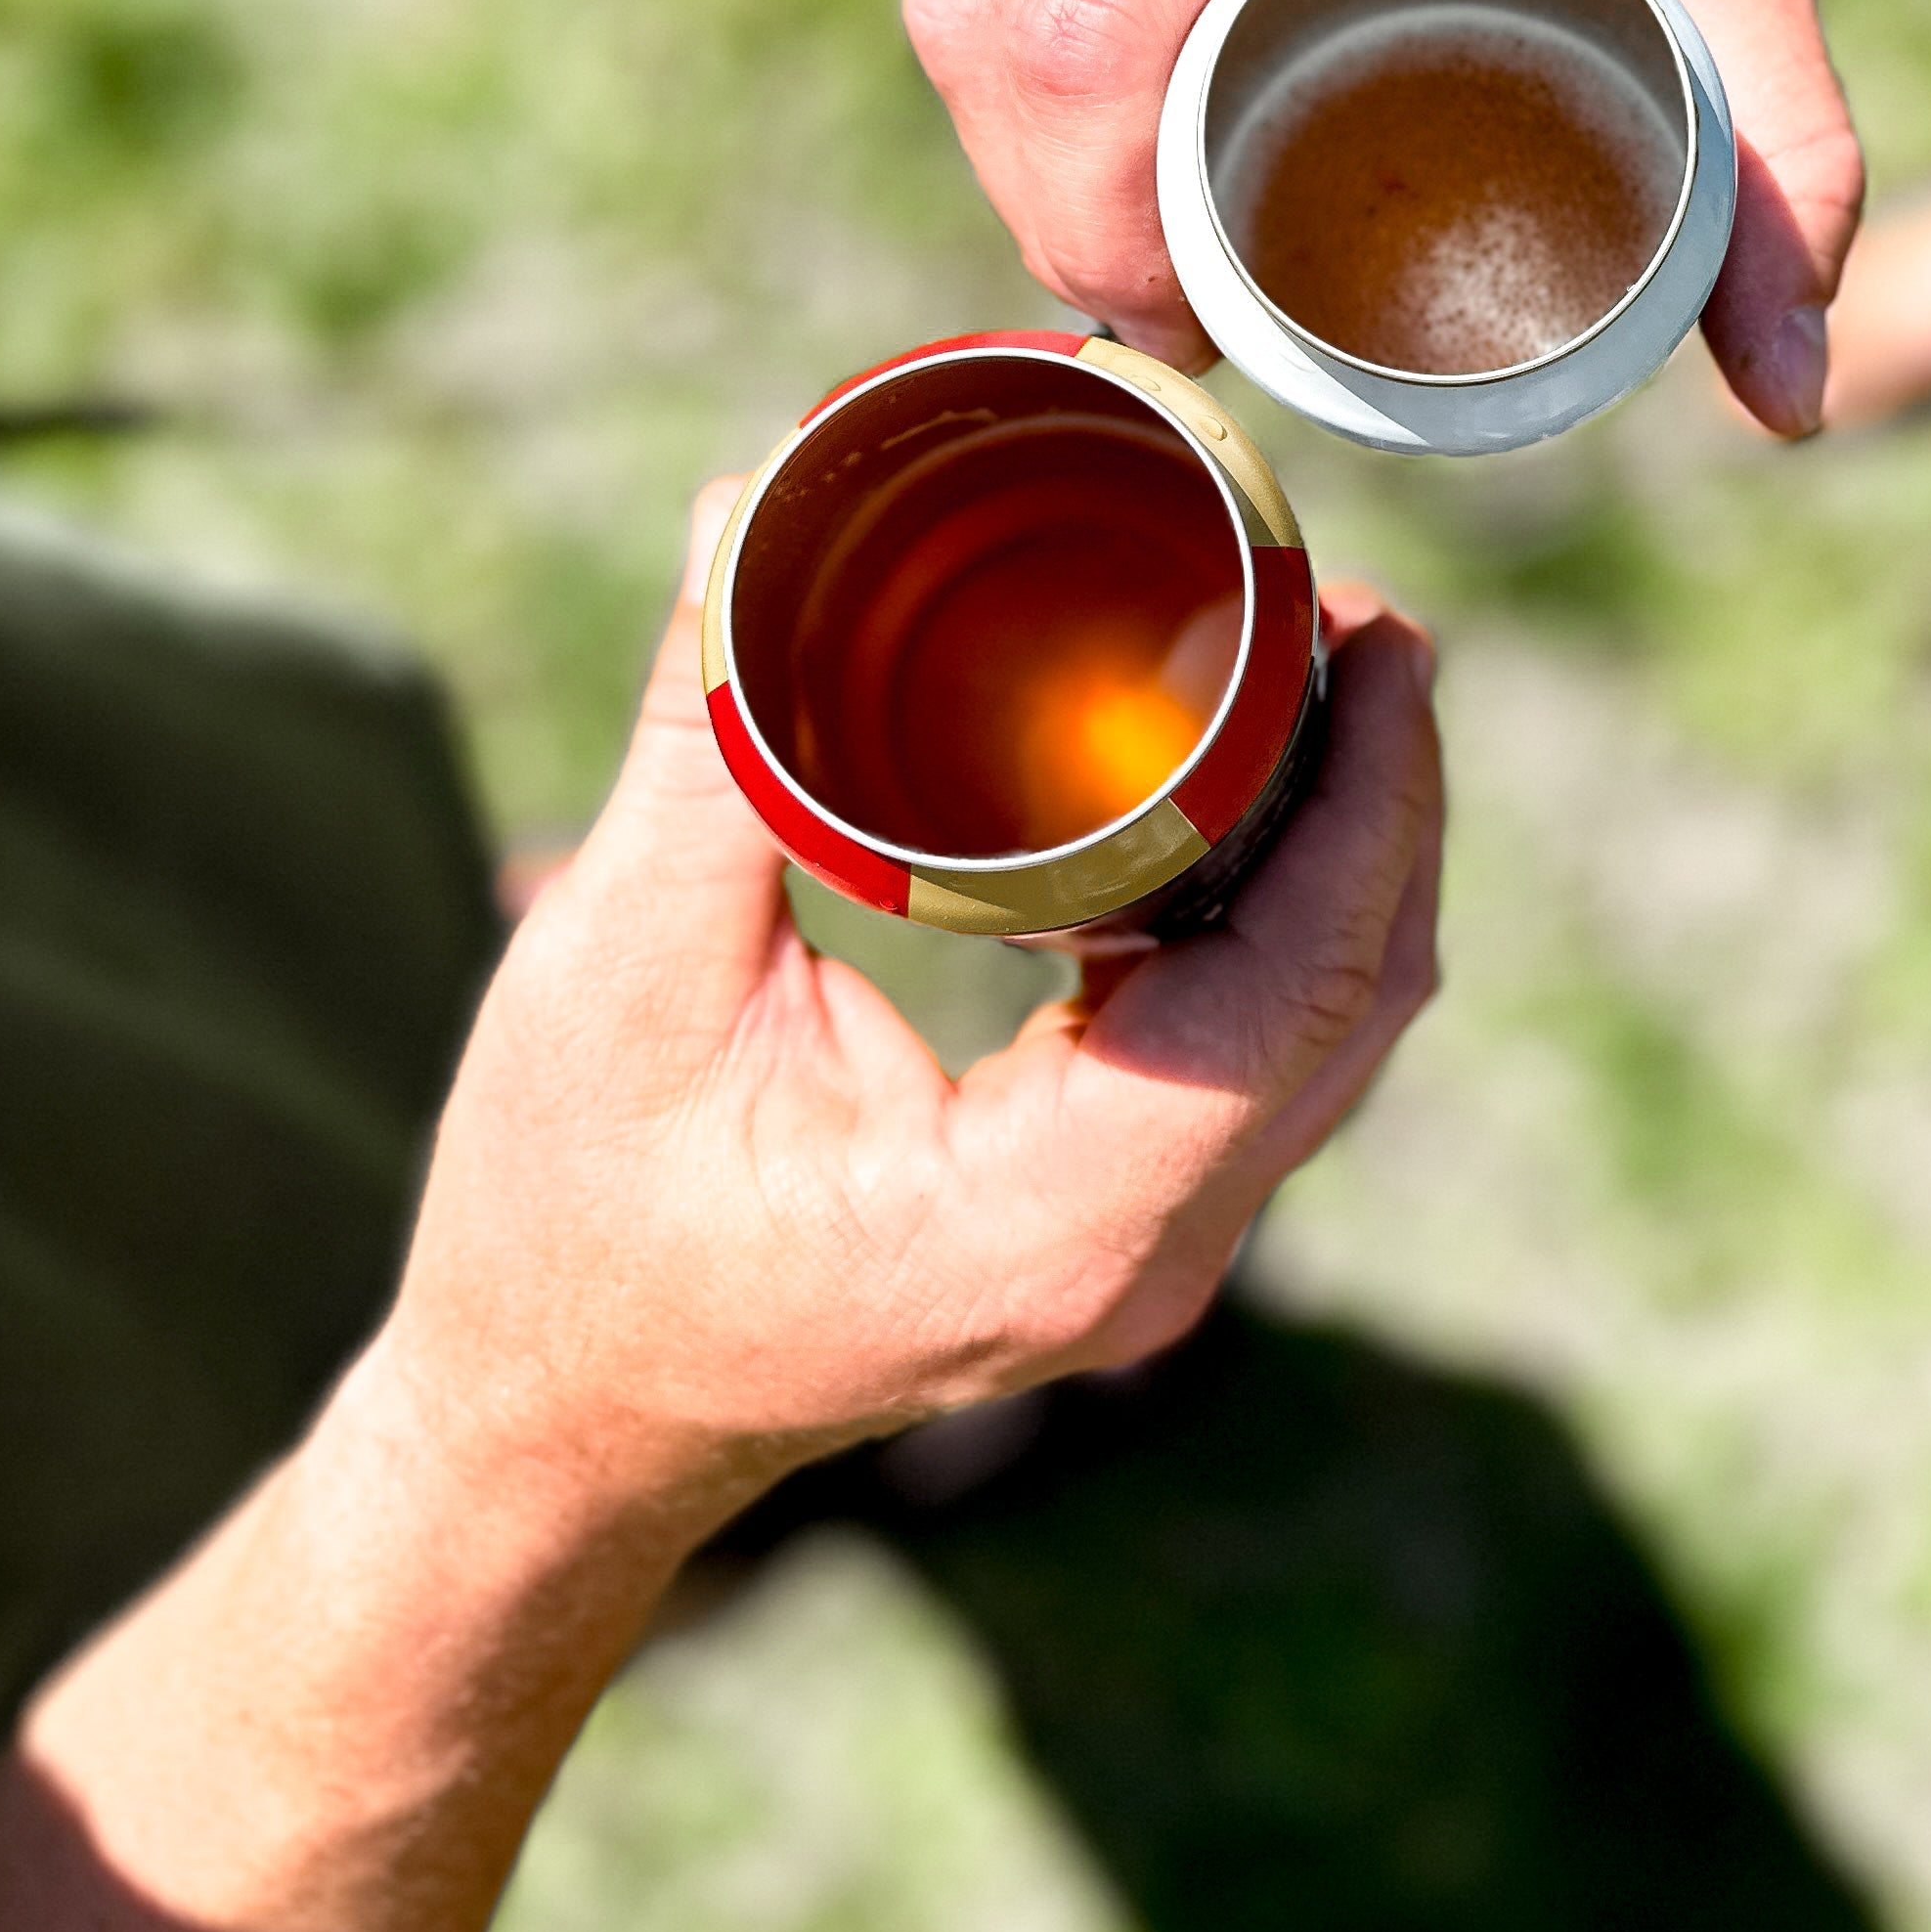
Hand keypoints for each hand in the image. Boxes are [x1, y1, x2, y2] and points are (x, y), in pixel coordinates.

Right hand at [380, 490, 1442, 1544]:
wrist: (549, 1423)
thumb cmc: (566, 1228)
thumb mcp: (616, 969)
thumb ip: (711, 740)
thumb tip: (756, 508)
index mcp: (1048, 1220)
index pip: (1300, 992)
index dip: (1369, 802)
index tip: (1380, 631)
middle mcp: (1138, 1261)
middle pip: (1353, 1005)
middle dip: (1381, 799)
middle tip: (1352, 611)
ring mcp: (1140, 1256)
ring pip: (1326, 1034)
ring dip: (1342, 852)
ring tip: (1315, 668)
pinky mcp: (1114, 1221)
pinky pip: (1256, 1053)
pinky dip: (1274, 912)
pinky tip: (1232, 790)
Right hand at [904, 0, 1868, 437]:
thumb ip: (1774, 137)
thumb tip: (1795, 392)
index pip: (1092, 18)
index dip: (1104, 218)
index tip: (1212, 328)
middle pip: (988, 4)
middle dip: (1051, 200)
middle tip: (1185, 314)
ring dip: (1021, 124)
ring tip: (1151, 236)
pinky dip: (1027, 27)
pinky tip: (1117, 116)